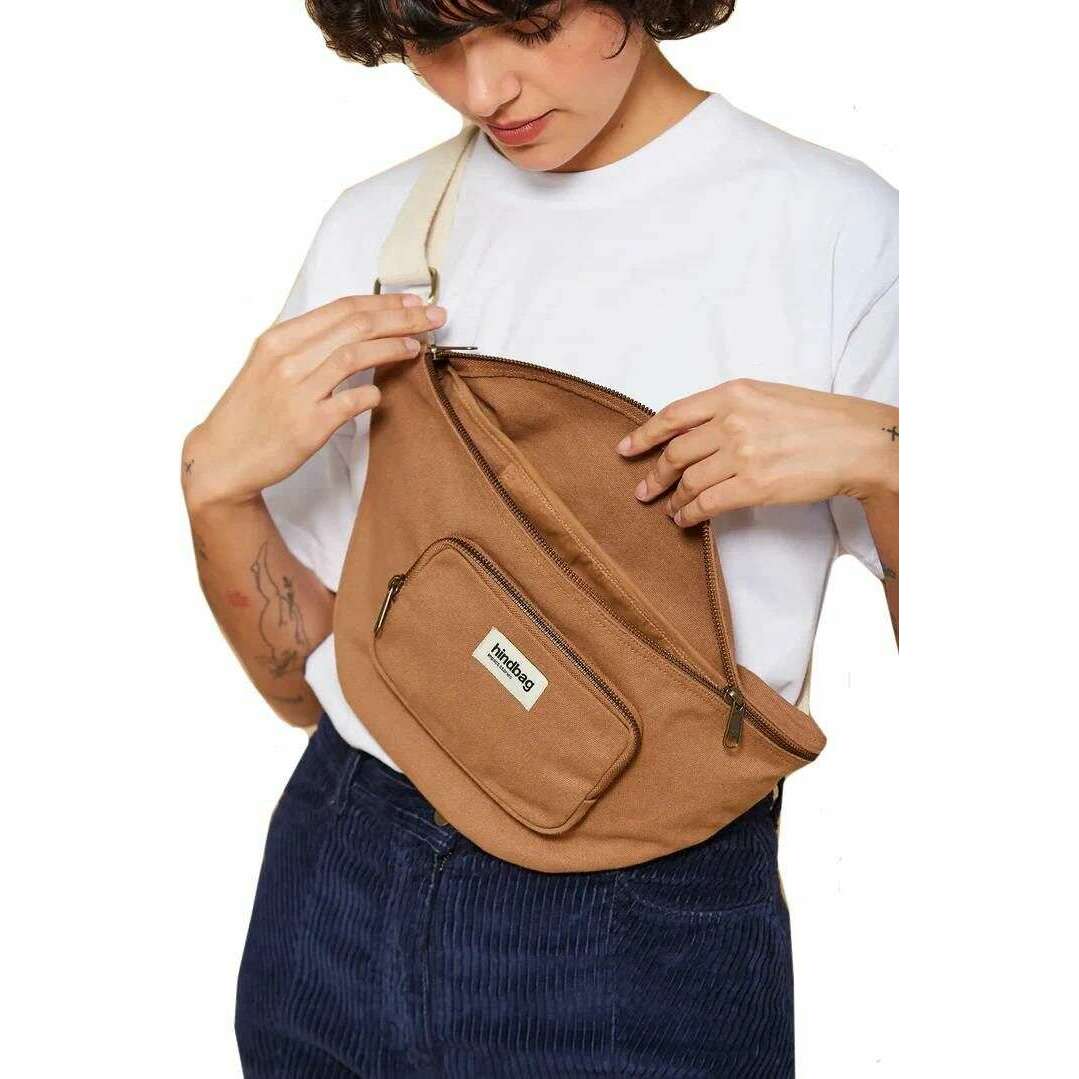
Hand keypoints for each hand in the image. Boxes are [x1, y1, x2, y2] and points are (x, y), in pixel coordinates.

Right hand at [181, 293, 446, 511]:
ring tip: (417, 347)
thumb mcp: (270, 365)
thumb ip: (309, 346)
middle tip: (433, 317)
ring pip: (355, 356)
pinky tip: (382, 393)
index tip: (413, 302)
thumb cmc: (252, 412)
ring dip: (393, 347)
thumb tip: (357, 329)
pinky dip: (373, 393)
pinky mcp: (308, 426)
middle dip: (401, 318)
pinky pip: (352, 401)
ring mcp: (298, 392)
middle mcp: (287, 360)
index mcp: (279, 339)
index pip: (342, 308)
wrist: (223, 459)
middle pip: (356, 326)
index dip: (383, 302)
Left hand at [615, 378, 898, 527]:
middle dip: (655, 474)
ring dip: (672, 499)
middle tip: (643, 489)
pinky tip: (684, 520)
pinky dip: (689, 515)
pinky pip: (706, 504)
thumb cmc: (819, 419)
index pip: (673, 415)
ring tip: (668, 508)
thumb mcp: (767, 397)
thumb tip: (694, 431)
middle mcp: (732, 421)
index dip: (644, 434)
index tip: (626, 448)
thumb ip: (730, 409)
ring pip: (688, 481)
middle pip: (675, 451)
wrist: (859, 442)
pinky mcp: (754, 486)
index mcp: (733, 393)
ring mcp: (742, 454)